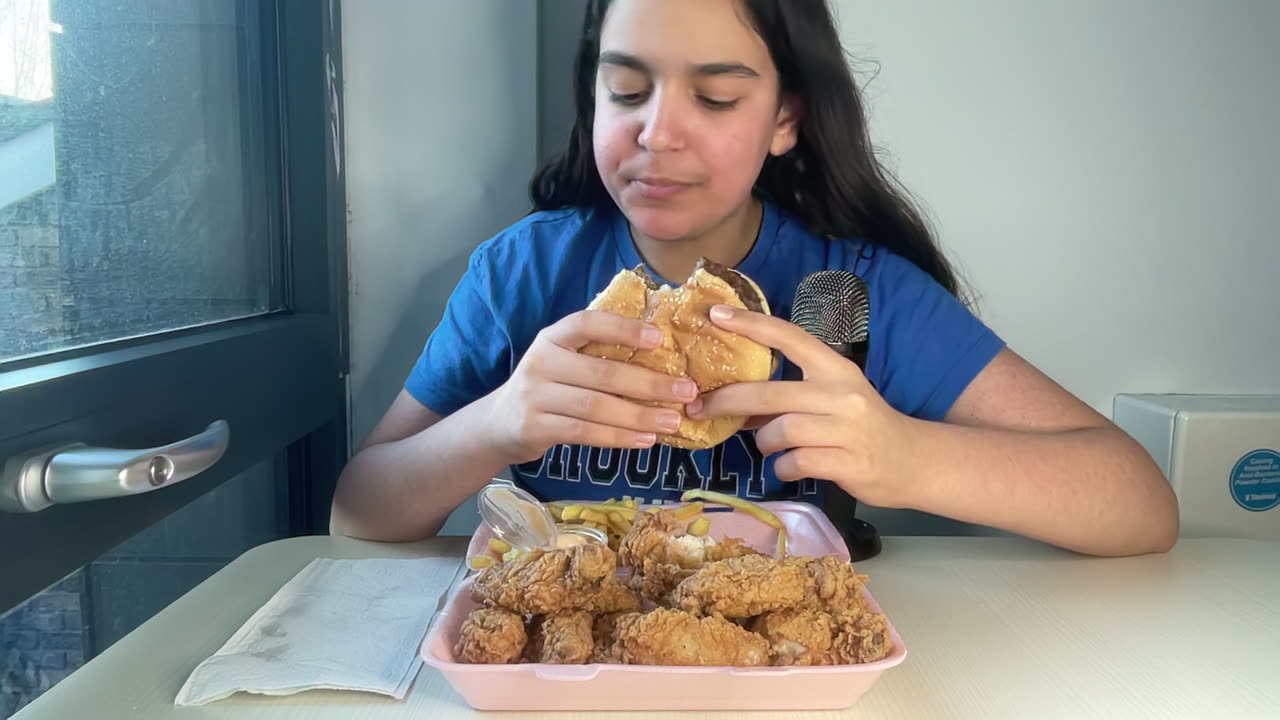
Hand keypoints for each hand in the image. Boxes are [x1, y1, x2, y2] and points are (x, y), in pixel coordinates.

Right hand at [485, 310, 698, 463]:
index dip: (622, 329)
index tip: (659, 338)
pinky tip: (645, 439)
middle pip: (602, 372)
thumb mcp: (562, 361)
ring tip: (672, 420)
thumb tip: (661, 354)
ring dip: (639, 415)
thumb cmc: (547, 387)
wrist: (498, 423)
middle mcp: (541, 361)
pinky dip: (618, 437)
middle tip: (686, 390)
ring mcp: (535, 395)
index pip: (587, 324)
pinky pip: (584, 432)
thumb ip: (597, 354)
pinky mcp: (535, 427)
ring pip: (596, 406)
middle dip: (649, 383)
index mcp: (552, 338)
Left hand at [685, 304, 920, 508]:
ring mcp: (846, 428)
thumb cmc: (864, 426)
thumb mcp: (833, 399)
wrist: (913, 461)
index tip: (716, 314)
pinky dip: (784, 467)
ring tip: (771, 447)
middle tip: (699, 408)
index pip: (790, 337)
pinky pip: (794, 462)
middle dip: (727, 401)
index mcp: (835, 369)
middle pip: (770, 393)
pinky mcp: (848, 462)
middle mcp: (841, 393)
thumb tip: (734, 400)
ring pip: (780, 431)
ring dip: (764, 442)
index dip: (752, 324)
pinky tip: (792, 466)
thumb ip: (790, 396)